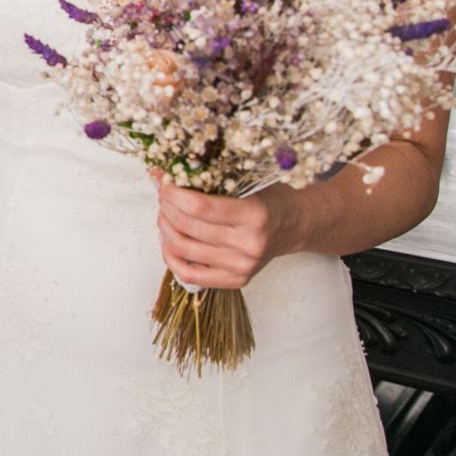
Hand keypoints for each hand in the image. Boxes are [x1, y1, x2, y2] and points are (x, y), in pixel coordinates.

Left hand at [155, 179, 294, 289]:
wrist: (295, 226)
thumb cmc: (269, 200)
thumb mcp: (245, 182)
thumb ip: (208, 179)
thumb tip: (161, 175)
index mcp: (254, 215)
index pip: (199, 207)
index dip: (173, 195)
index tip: (165, 184)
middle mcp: (249, 244)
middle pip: (187, 227)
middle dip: (166, 208)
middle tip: (163, 198)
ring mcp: (242, 266)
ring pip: (183, 249)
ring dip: (165, 229)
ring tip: (165, 216)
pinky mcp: (236, 280)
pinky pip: (190, 274)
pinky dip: (171, 257)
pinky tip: (169, 242)